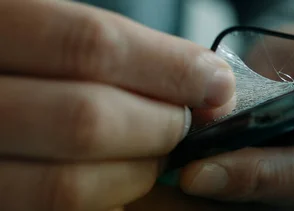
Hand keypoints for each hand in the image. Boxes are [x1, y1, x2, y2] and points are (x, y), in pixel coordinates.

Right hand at [0, 1, 234, 210]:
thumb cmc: (14, 60)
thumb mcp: (34, 29)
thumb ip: (102, 51)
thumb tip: (203, 77)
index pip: (89, 46)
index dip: (168, 67)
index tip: (214, 82)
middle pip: (86, 120)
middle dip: (160, 124)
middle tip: (184, 121)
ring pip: (69, 186)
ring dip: (137, 170)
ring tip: (152, 151)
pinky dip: (106, 198)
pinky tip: (116, 175)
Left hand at [161, 25, 293, 208]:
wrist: (277, 81)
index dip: (253, 178)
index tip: (198, 172)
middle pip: (257, 208)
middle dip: (209, 194)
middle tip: (156, 172)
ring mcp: (264, 198)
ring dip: (183, 201)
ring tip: (141, 174)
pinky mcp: (232, 199)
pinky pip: (204, 207)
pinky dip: (172, 200)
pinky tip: (144, 179)